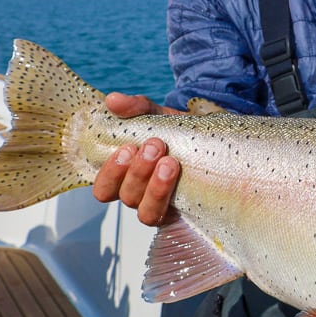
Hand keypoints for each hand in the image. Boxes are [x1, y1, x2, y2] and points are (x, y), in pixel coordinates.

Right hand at [91, 92, 183, 225]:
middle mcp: (138, 194)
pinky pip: (168, 216)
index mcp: (125, 176)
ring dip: (154, 187)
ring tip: (170, 161)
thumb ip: (135, 107)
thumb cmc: (175, 130)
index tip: (127, 147)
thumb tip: (112, 100)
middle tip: (155, 145)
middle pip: (125, 196)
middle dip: (138, 171)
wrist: (211, 138)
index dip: (110, 173)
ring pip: (145, 211)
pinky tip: (177, 175)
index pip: (104, 188)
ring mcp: (158, 205)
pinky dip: (168, 195)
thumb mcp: (156, 114)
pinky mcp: (179, 213)